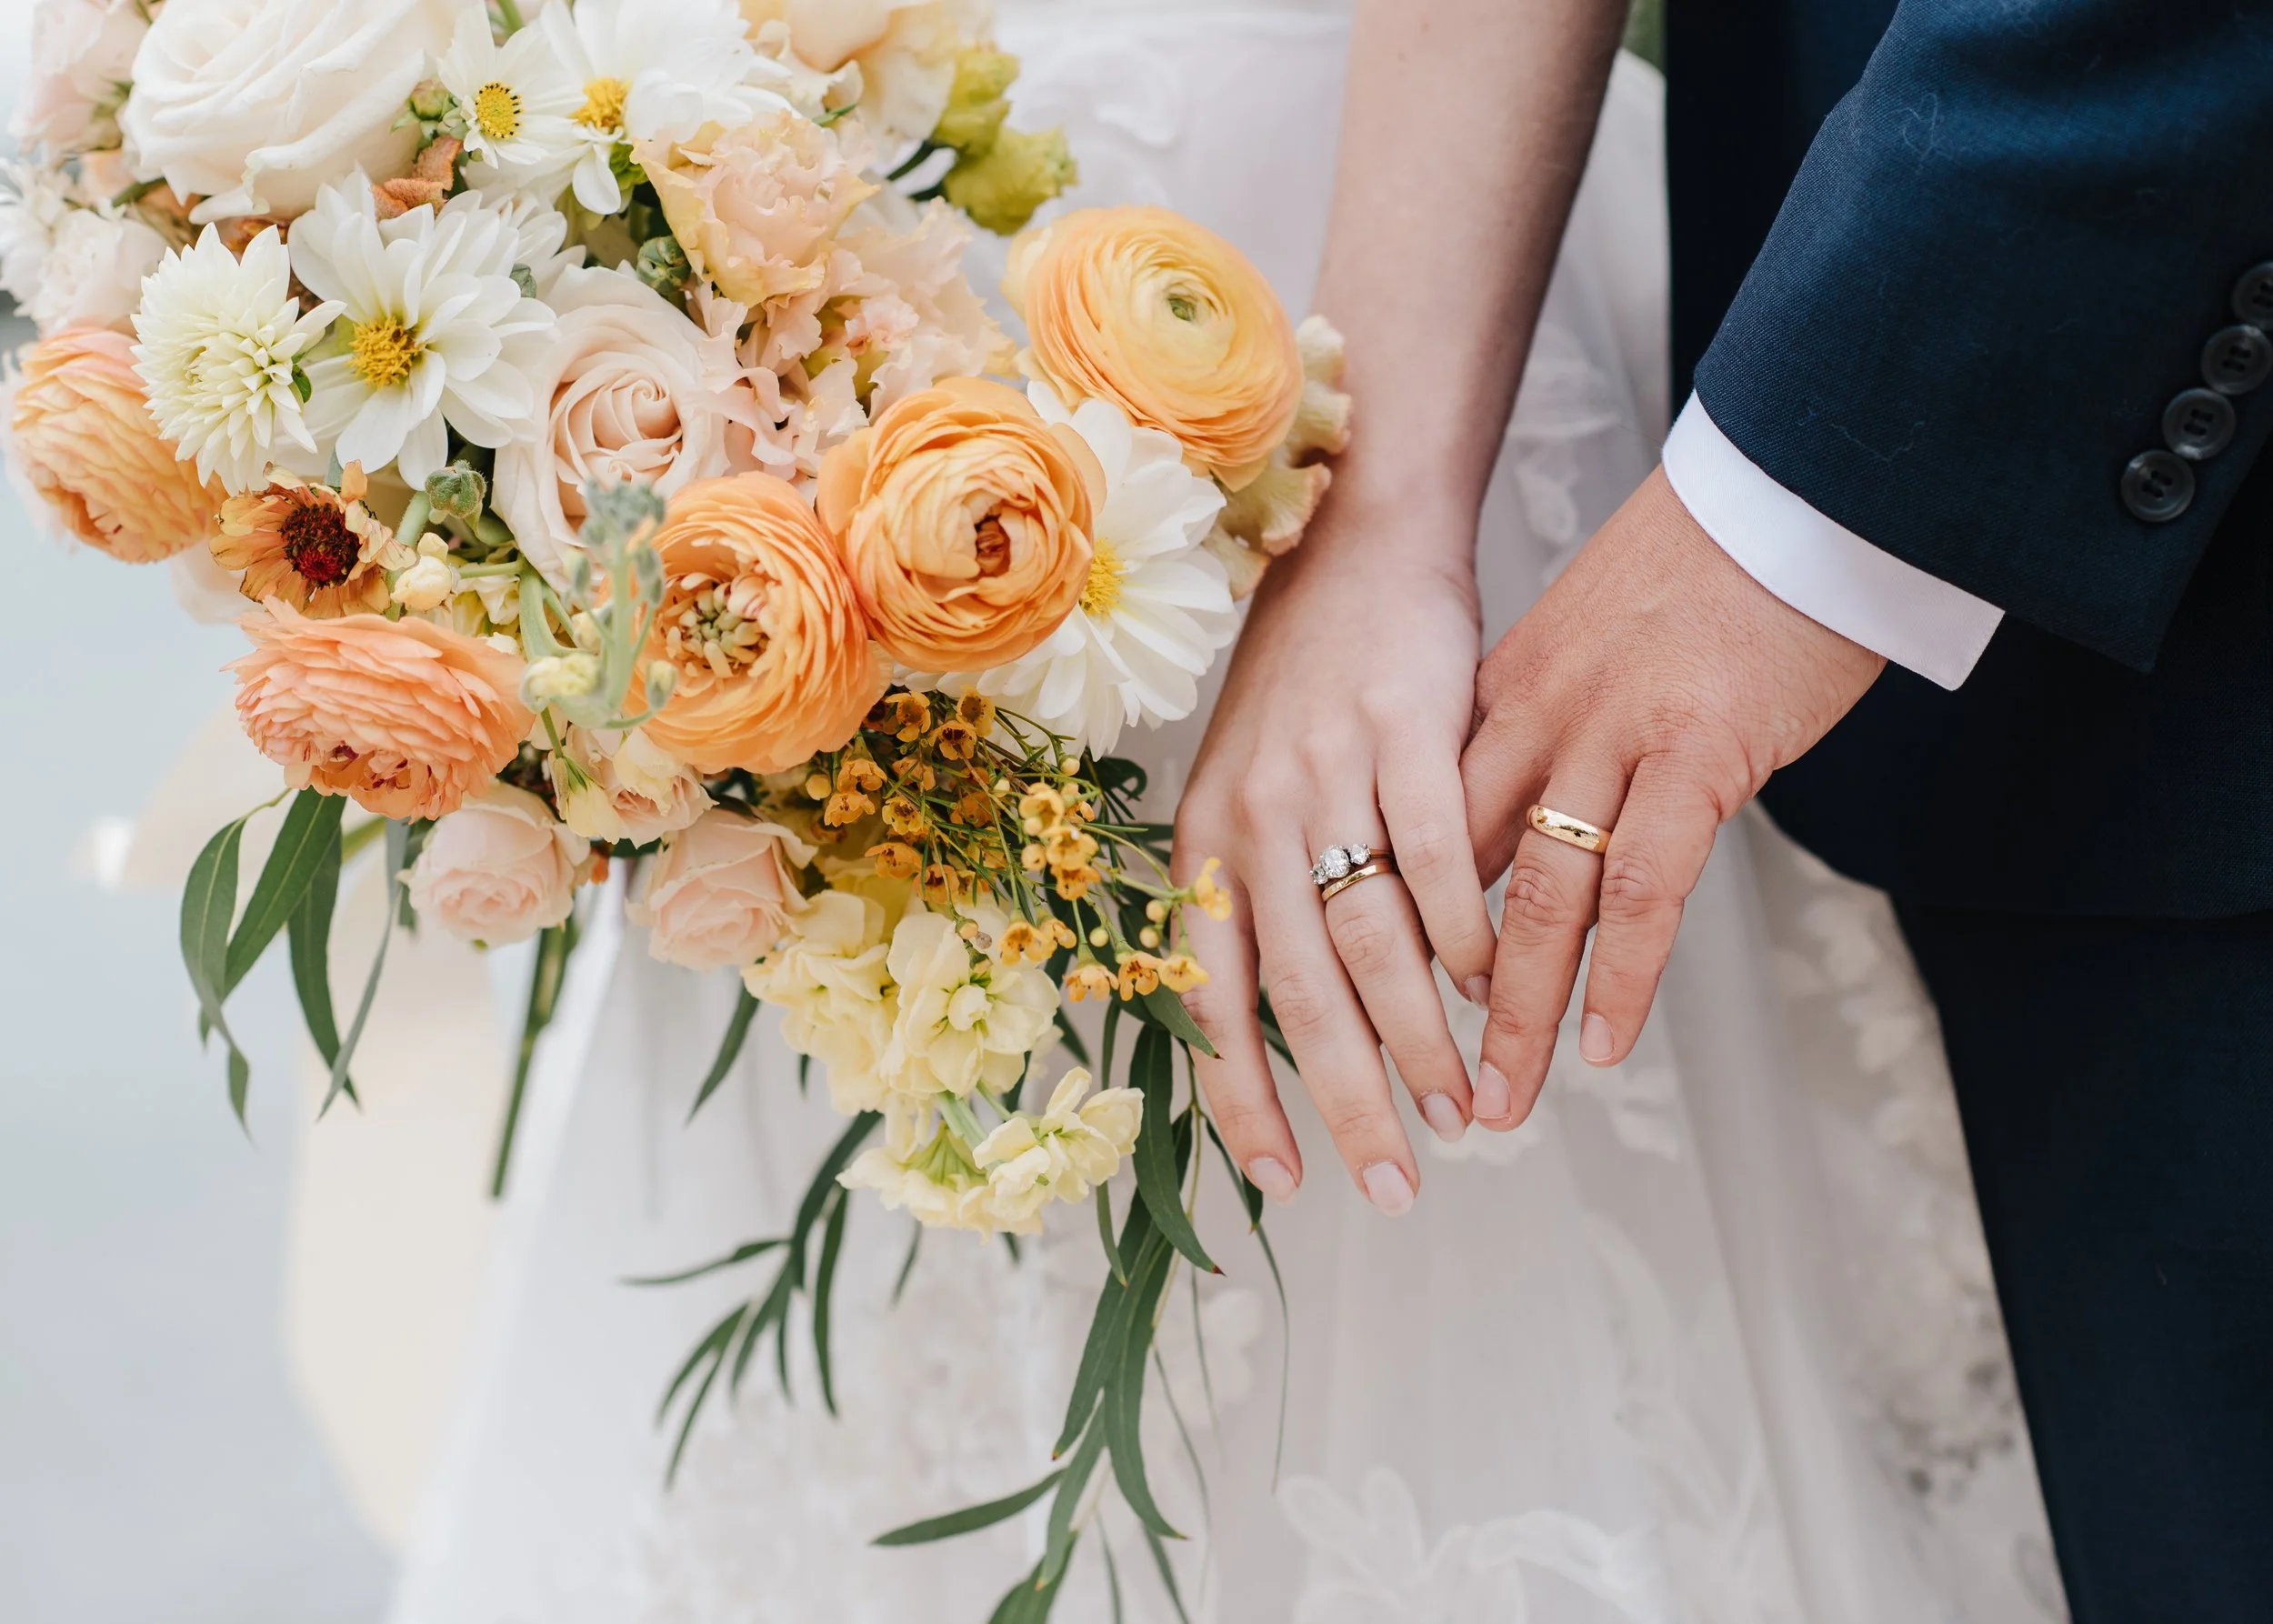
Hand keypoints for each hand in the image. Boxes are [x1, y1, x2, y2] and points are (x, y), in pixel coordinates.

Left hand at [1173, 492, 1498, 1213]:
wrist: (1356, 554)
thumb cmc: (1305, 696)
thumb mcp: (1252, 798)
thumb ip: (1266, 904)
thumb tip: (1292, 1036)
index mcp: (1206, 844)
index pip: (1212, 1000)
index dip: (1243, 1097)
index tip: (1286, 1180)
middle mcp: (1253, 815)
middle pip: (1302, 992)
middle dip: (1350, 1102)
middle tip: (1399, 1180)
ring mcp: (1328, 772)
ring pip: (1373, 938)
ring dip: (1420, 1038)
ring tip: (1461, 1104)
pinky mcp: (1405, 729)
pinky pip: (1439, 856)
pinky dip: (1467, 931)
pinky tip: (1494, 986)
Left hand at [1461, 468, 1883, 1125]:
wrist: (1795, 482)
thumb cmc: (1709, 563)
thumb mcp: (1592, 634)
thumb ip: (1545, 721)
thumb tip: (1532, 809)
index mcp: (1500, 691)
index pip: (1422, 829)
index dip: (1397, 924)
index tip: (1377, 1004)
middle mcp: (1535, 717)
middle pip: (1456, 878)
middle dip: (1429, 997)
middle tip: (1417, 1085)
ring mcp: (1610, 736)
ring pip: (1538, 901)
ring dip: (1518, 1015)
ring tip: (1500, 1101)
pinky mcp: (1695, 751)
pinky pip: (1642, 888)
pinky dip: (1619, 976)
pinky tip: (1603, 1044)